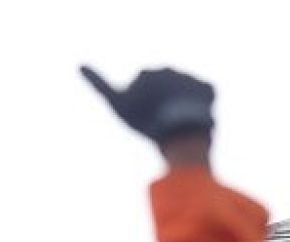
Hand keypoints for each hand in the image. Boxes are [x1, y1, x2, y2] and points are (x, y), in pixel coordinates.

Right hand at [81, 65, 213, 141]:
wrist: (180, 129)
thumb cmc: (146, 120)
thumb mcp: (117, 105)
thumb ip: (99, 84)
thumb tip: (79, 64)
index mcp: (148, 72)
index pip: (142, 93)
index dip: (143, 106)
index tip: (146, 115)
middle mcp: (170, 70)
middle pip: (164, 91)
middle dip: (163, 104)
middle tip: (162, 122)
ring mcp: (190, 79)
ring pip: (184, 94)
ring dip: (182, 105)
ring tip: (179, 124)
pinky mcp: (209, 90)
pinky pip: (206, 97)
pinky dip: (203, 107)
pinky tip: (196, 119)